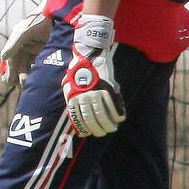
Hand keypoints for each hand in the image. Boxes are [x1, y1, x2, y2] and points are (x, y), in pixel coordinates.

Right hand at [0, 12, 52, 86]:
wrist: (56, 14)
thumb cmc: (37, 20)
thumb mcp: (23, 32)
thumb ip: (13, 44)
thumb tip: (3, 57)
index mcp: (15, 42)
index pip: (10, 60)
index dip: (9, 70)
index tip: (8, 81)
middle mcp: (23, 46)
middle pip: (18, 65)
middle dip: (17, 75)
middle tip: (19, 86)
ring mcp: (34, 49)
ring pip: (27, 66)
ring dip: (26, 75)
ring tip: (26, 85)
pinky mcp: (44, 51)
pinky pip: (38, 64)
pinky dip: (36, 71)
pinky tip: (36, 79)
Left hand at [61, 14, 125, 136]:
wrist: (89, 55)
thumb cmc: (78, 71)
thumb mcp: (69, 85)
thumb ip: (73, 100)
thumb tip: (76, 118)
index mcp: (72, 97)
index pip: (78, 118)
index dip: (85, 128)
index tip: (89, 134)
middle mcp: (83, 96)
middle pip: (91, 119)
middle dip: (98, 129)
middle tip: (103, 132)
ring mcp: (96, 92)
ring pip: (103, 114)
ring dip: (108, 123)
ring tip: (112, 128)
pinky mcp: (107, 87)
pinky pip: (113, 104)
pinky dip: (117, 113)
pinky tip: (120, 117)